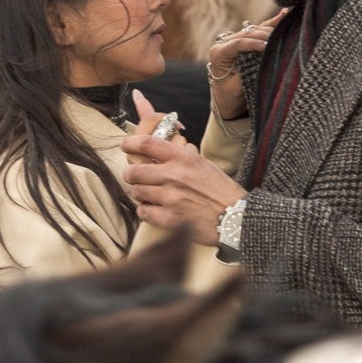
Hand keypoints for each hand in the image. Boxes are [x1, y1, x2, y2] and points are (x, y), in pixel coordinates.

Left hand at [121, 127, 235, 244]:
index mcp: (183, 157)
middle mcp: (174, 175)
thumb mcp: (201, 163)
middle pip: (133, 171)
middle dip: (131, 175)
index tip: (125, 145)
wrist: (236, 216)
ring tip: (150, 195)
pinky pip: (144, 212)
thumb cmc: (220, 189)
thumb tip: (158, 146)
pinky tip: (155, 209)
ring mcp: (171, 198)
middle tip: (136, 178)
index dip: (130, 143)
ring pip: (137, 192)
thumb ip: (179, 155)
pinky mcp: (171, 219)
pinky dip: (146, 211)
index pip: (146, 144)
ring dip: (140, 194)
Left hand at [204, 9, 284, 121]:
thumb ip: (244, 74)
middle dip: (264, 35)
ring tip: (287, 22)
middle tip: (281, 38)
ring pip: (254, 30)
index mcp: (218, 54)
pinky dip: (271, 24)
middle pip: (247, 34)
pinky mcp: (244, 42)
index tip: (267, 47)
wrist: (225, 102)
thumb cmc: (229, 97)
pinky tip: (284, 14)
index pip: (237, 43)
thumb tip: (260, 62)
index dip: (253, 44)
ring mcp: (233, 40)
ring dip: (270, 28)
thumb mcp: (235, 89)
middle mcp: (224, 43)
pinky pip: (258, 31)